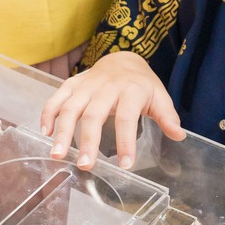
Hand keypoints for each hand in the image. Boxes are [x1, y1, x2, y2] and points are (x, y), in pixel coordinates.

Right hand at [38, 51, 182, 169]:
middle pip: (94, 115)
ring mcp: (86, 85)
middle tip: (85, 165)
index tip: (125, 165)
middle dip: (88, 141)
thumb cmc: (141, 84)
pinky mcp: (72, 84)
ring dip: (62, 132)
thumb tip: (179, 135)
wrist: (123, 58)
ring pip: (70, 108)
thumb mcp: (159, 96)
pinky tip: (46, 134)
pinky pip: (56, 98)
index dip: (126, 142)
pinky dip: (48, 114)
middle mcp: (105, 87)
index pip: (127, 118)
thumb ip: (167, 116)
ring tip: (58, 155)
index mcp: (130, 91)